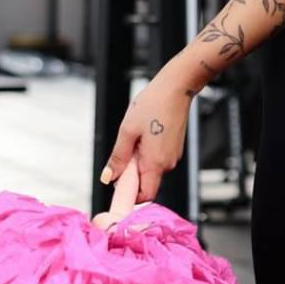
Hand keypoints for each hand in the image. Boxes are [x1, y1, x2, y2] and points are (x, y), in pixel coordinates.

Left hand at [94, 69, 190, 217]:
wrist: (176, 88)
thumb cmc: (153, 104)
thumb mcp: (127, 131)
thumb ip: (118, 157)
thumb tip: (108, 177)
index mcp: (155, 163)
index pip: (144, 195)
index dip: (130, 194)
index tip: (118, 184)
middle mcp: (168, 163)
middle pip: (147, 182)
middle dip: (132, 174)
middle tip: (124, 153)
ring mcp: (173, 156)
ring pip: (152, 170)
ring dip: (139, 161)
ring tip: (135, 138)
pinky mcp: (174, 148)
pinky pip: (158, 159)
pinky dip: (148, 154)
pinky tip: (144, 135)